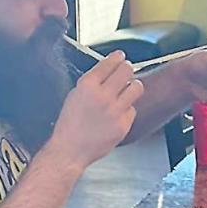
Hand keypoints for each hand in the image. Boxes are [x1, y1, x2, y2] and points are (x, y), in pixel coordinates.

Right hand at [45, 51, 142, 168]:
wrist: (70, 150)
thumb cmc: (70, 124)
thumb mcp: (74, 95)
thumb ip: (92, 82)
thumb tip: (108, 71)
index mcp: (87, 85)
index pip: (110, 63)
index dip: (117, 58)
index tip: (120, 57)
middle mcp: (103, 96)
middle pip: (126, 71)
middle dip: (127, 69)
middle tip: (126, 71)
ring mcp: (115, 111)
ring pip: (136, 87)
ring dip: (133, 86)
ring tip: (128, 89)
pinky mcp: (123, 124)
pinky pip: (133, 110)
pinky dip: (127, 110)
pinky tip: (118, 113)